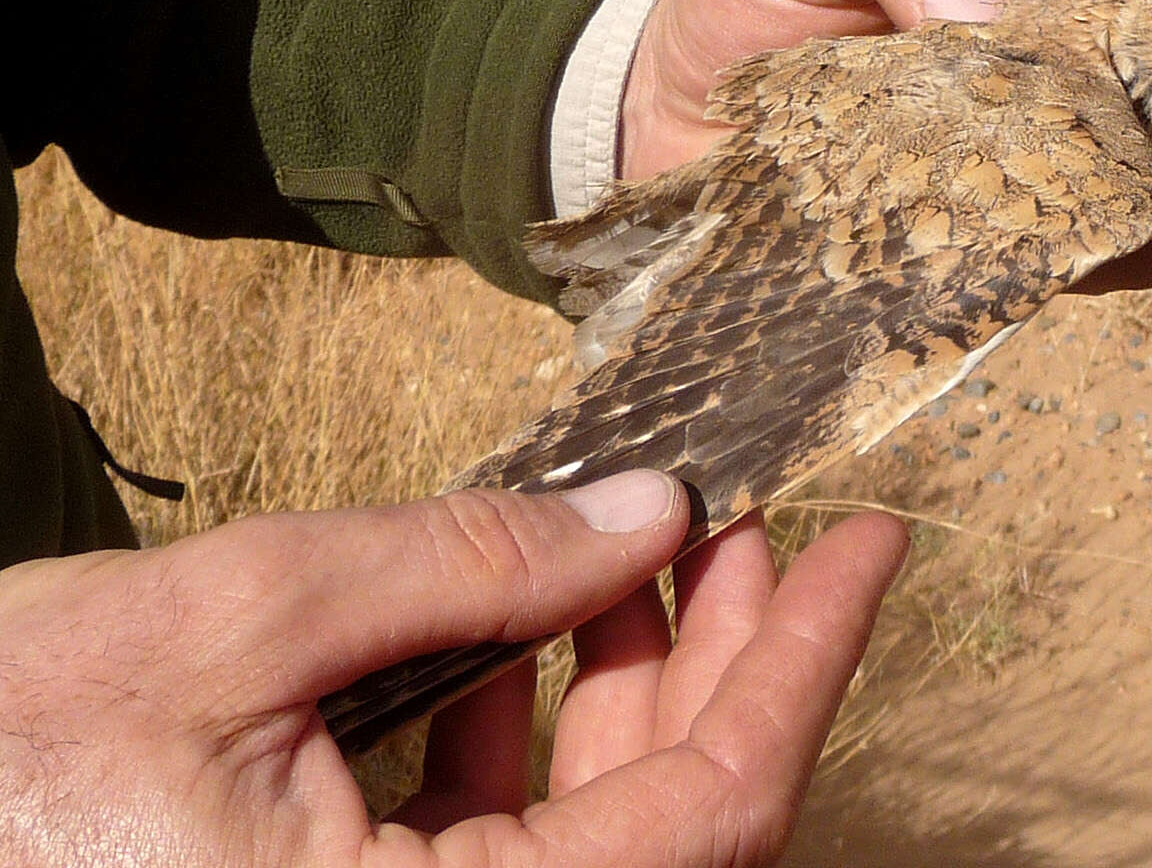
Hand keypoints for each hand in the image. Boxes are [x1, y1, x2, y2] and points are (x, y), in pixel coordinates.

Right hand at [0, 471, 908, 866]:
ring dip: (642, 680)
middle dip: (734, 659)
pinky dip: (538, 726)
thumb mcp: (238, 624)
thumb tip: (650, 514)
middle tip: (767, 530)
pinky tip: (541, 621)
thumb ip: (462, 567)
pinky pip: (501, 841)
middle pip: (673, 826)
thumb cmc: (2, 750)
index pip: (707, 818)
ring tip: (665, 546)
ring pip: (594, 829)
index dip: (805, 667)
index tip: (867, 547)